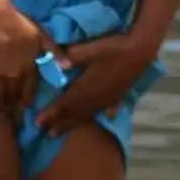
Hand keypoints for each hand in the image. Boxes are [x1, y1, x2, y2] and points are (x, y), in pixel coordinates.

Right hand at [0, 5, 47, 118]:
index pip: (29, 91)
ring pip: (0, 97)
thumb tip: (69, 67)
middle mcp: (14, 75)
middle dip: (13, 110)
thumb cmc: (20, 24)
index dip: (26, 102)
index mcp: (29, 67)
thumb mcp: (42, 36)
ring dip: (1, 109)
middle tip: (12, 120)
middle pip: (14, 98)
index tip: (24, 109)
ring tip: (1, 117)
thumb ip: (55, 52)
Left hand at [36, 23, 158, 134]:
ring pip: (89, 113)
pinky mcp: (119, 94)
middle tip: (46, 132)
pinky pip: (109, 107)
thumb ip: (76, 56)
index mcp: (87, 86)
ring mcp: (108, 97)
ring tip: (63, 131)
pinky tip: (106, 118)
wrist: (141, 50)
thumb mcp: (94, 48)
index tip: (38, 122)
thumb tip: (58, 64)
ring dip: (74, 122)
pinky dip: (105, 113)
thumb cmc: (115, 47)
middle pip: (74, 112)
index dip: (51, 113)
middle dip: (59, 122)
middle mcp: (96, 96)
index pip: (65, 103)